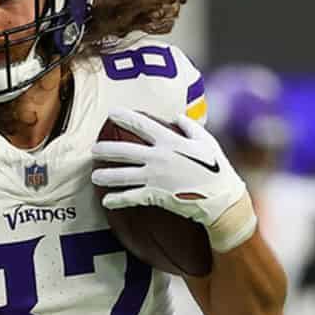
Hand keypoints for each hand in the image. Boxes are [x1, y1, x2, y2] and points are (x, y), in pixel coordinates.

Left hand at [90, 109, 255, 250]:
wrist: (221, 199)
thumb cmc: (217, 168)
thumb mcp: (207, 142)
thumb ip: (190, 127)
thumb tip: (178, 116)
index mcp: (170, 141)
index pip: (142, 125)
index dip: (124, 118)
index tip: (111, 113)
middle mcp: (158, 157)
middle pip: (124, 151)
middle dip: (106, 149)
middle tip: (93, 149)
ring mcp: (155, 177)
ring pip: (123, 175)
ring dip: (105, 175)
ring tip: (94, 176)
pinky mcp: (155, 196)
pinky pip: (131, 197)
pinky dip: (117, 200)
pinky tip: (106, 201)